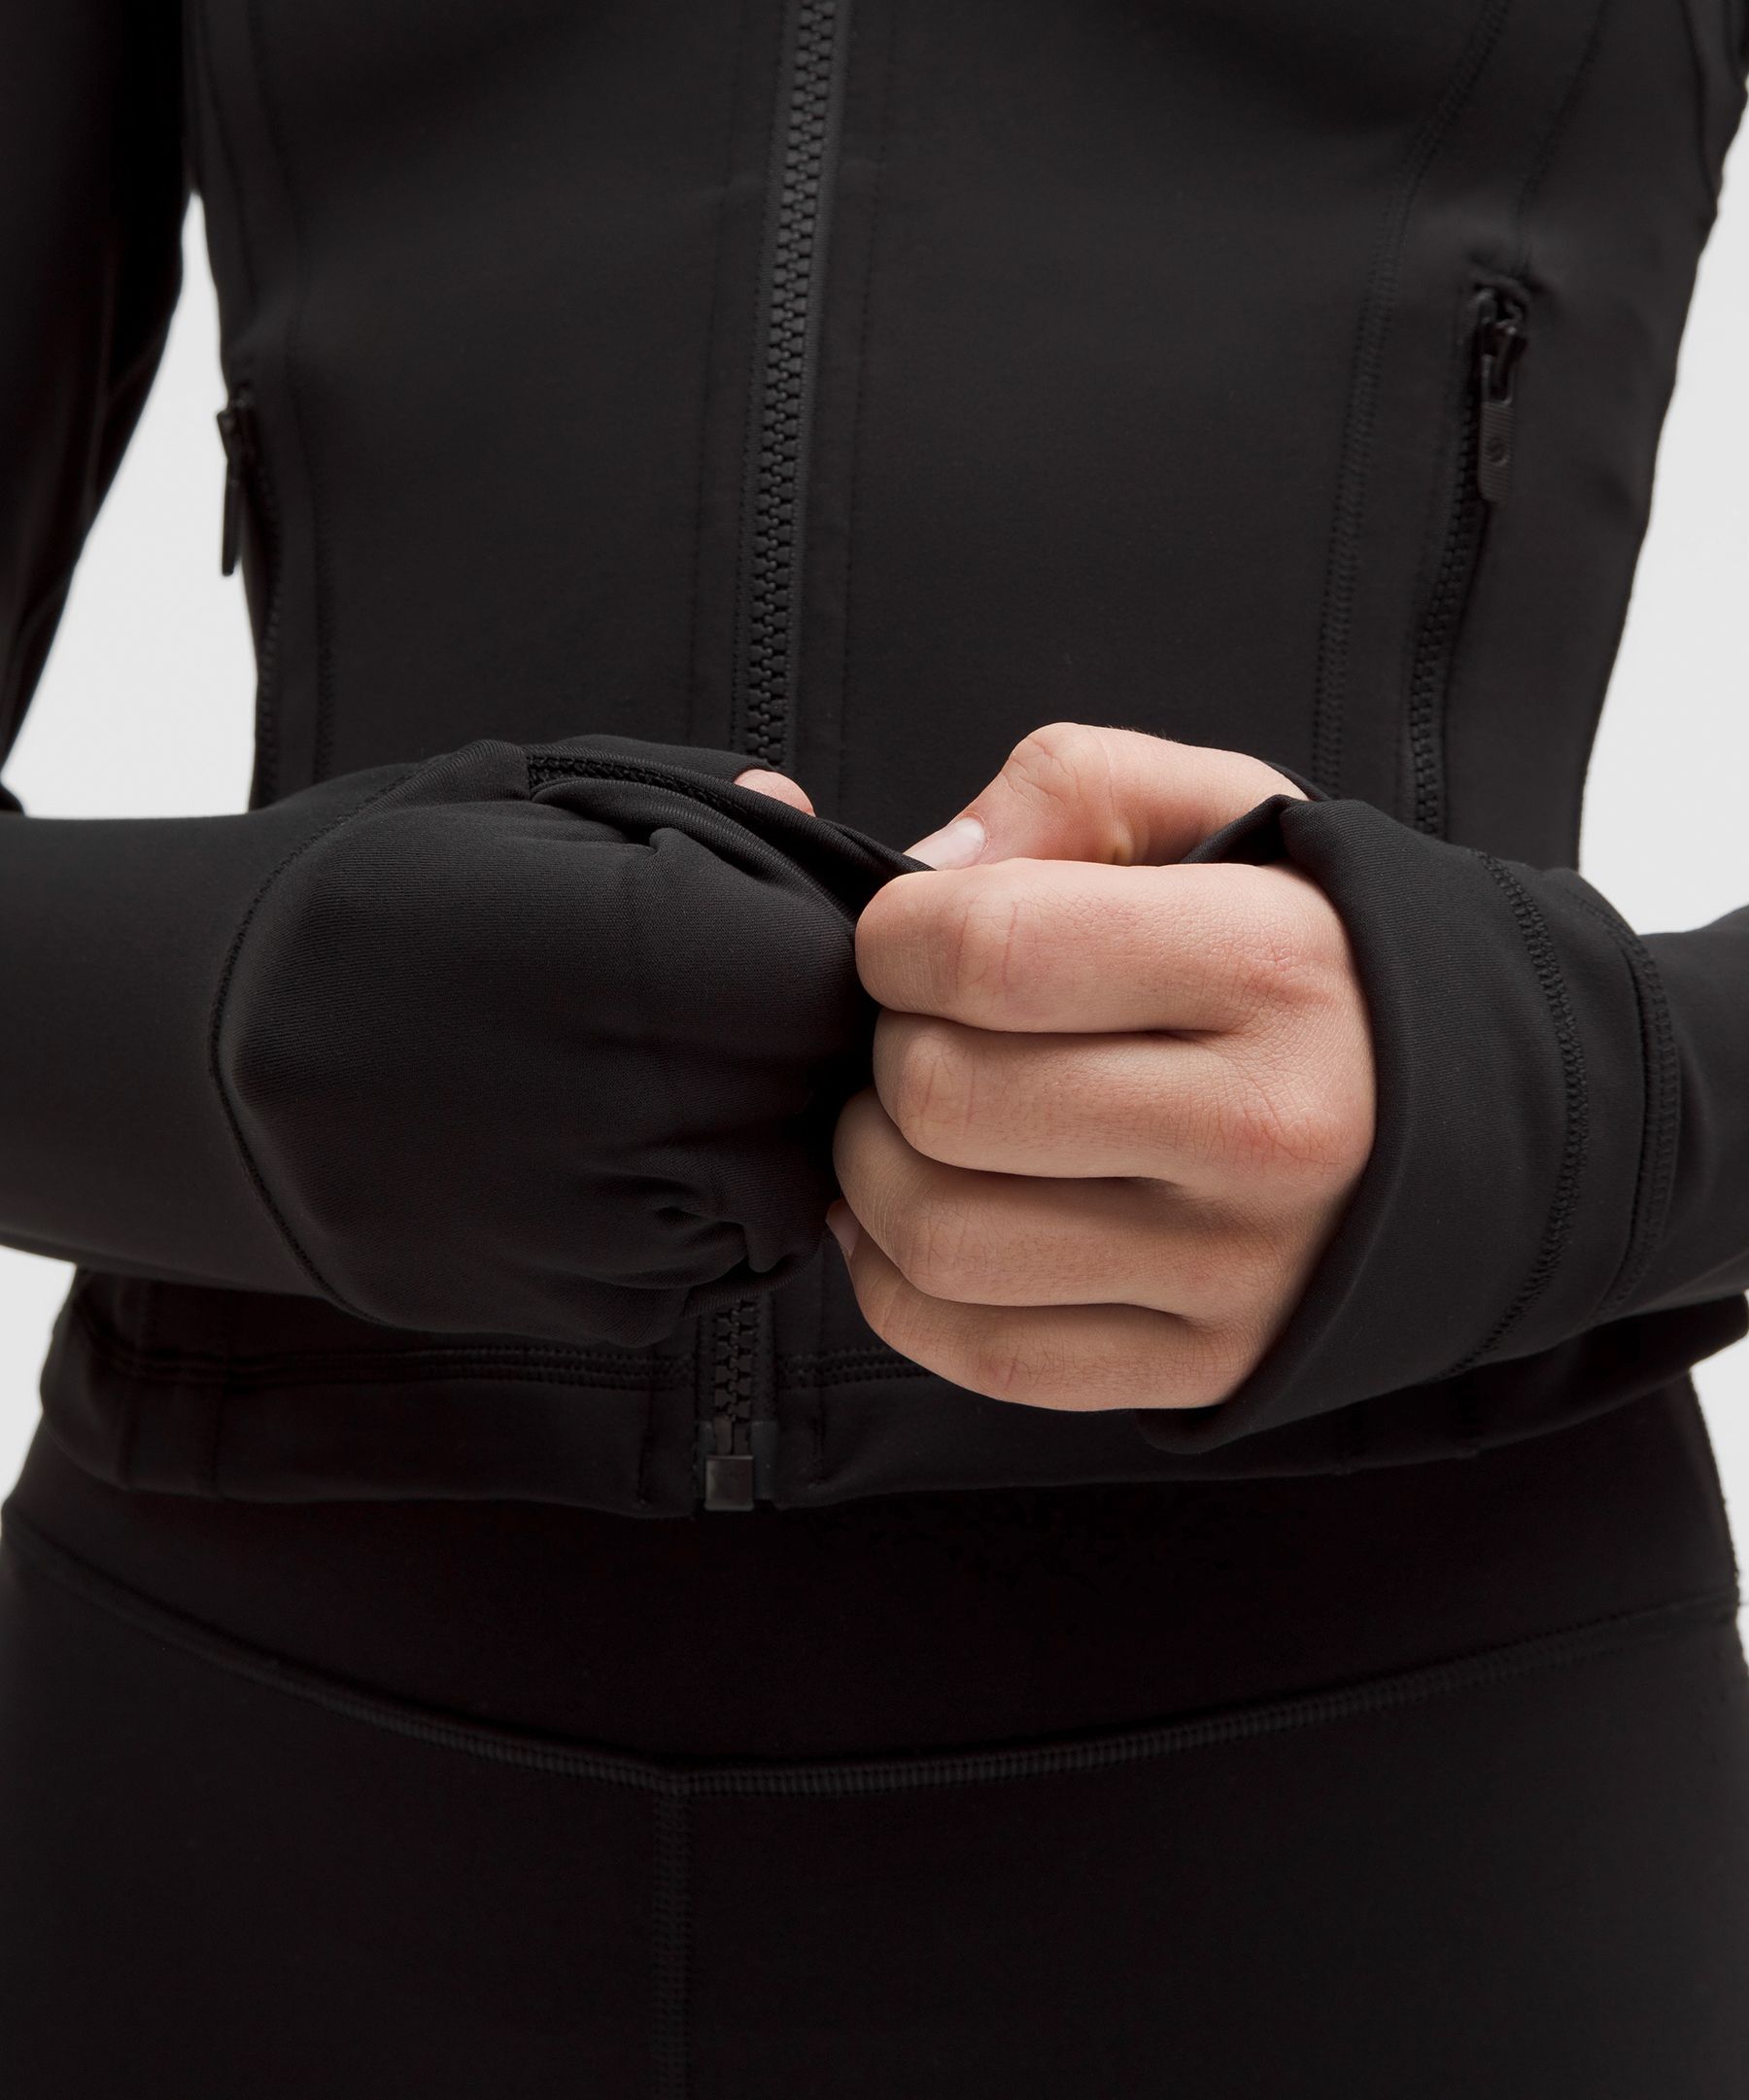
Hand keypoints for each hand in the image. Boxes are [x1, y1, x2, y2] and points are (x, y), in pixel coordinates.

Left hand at [827, 723, 1375, 1411]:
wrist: (1499, 1122)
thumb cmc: (1322, 957)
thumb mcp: (1233, 809)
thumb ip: (1072, 787)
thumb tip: (923, 868)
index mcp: (1268, 966)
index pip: (989, 952)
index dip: (896, 935)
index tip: (913, 936)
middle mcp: (1263, 1132)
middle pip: (942, 1099)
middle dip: (885, 1050)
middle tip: (922, 1030)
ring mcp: (1236, 1269)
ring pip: (939, 1240)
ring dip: (875, 1172)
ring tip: (917, 1124)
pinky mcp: (1205, 1365)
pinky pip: (980, 1350)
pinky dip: (903, 1286)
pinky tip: (930, 1218)